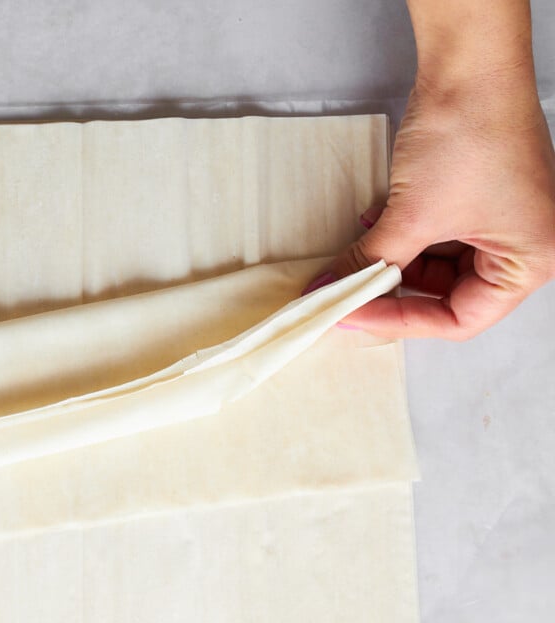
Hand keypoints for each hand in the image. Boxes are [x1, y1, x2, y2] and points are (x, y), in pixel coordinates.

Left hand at [317, 3, 554, 339]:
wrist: (468, 66)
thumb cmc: (468, 134)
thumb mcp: (413, 215)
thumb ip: (370, 262)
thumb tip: (328, 292)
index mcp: (530, 261)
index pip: (459, 321)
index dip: (398, 321)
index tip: (349, 316)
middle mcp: (524, 246)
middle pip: (447, 296)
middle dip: (391, 291)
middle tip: (342, 294)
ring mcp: (500, 222)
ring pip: (435, 267)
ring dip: (391, 262)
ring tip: (353, 258)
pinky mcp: (476, 199)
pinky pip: (434, 235)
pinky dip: (400, 236)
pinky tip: (369, 226)